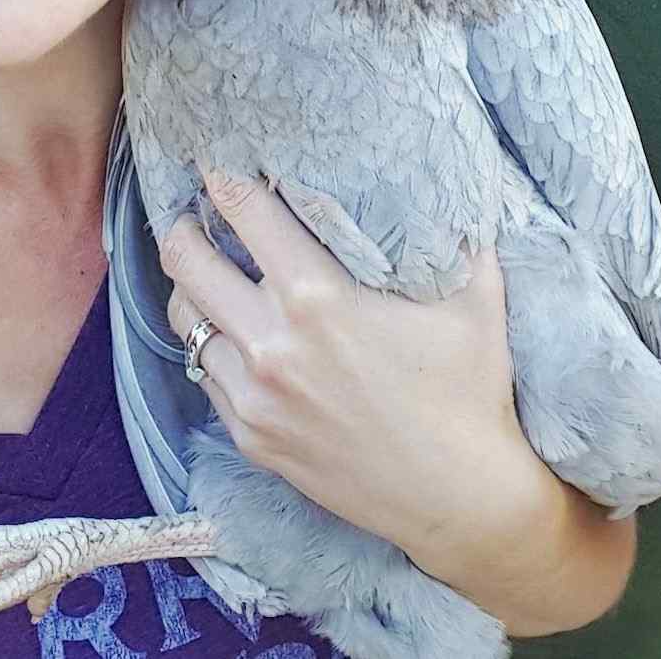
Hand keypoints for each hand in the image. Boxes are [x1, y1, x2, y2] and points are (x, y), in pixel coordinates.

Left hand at [158, 170, 525, 560]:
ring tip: (211, 273)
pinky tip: (238, 335)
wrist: (460, 501)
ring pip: (185, 320)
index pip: (244, 212)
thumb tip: (457, 183)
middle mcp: (271, 344)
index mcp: (317, 298)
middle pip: (187, 261)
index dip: (222, 176)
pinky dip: (213, 346)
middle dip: (184, 227)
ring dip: (193, 289)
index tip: (216, 160)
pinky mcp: (252, 438)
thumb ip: (457, 234)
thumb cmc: (470, 394)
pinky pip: (206, 375)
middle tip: (197, 215)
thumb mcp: (476, 300)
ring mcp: (254, 397)